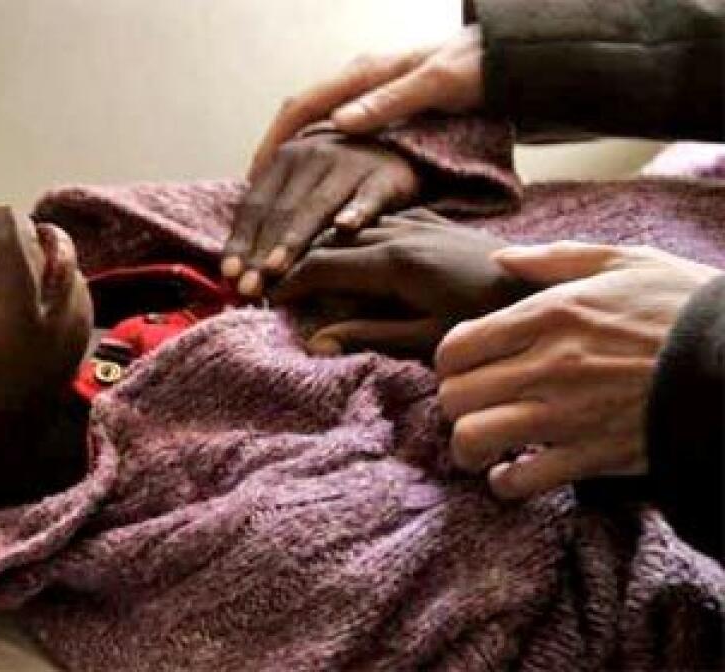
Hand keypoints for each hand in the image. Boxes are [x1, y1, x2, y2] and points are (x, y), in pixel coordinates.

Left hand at [224, 133, 421, 297]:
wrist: (392, 151)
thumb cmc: (336, 184)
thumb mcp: (300, 192)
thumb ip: (270, 222)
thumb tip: (233, 271)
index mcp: (284, 160)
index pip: (255, 206)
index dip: (241, 241)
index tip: (230, 274)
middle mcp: (313, 156)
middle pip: (282, 211)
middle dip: (262, 252)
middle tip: (249, 287)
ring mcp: (350, 163)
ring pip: (317, 206)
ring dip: (294, 240)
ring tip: (277, 270)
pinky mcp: (385, 175)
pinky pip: (368, 196)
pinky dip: (356, 211)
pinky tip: (344, 229)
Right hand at [249, 25, 483, 178]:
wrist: (507, 58)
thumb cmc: (475, 69)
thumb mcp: (436, 84)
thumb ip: (388, 103)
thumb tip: (338, 123)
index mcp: (364, 74)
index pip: (301, 107)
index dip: (273, 141)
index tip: (256, 174)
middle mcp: (358, 81)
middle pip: (298, 116)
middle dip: (272, 151)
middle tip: (255, 192)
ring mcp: (367, 92)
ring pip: (312, 125)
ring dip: (290, 156)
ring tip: (275, 192)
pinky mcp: (379, 105)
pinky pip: (332, 130)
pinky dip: (313, 154)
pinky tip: (312, 179)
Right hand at [269, 209, 525, 356]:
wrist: (547, 292)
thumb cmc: (490, 325)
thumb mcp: (427, 341)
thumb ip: (369, 336)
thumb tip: (316, 342)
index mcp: (395, 264)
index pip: (322, 266)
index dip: (288, 282)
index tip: (265, 298)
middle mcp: (402, 234)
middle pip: (331, 242)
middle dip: (298, 263)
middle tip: (273, 285)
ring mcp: (420, 224)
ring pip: (354, 228)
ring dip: (325, 248)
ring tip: (305, 272)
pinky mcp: (437, 223)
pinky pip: (382, 221)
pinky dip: (356, 237)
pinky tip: (354, 255)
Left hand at [436, 242, 721, 498]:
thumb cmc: (688, 308)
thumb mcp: (627, 262)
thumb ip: (556, 259)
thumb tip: (502, 259)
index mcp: (550, 314)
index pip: (456, 346)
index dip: (449, 363)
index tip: (464, 368)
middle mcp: (548, 364)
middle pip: (455, 395)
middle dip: (455, 404)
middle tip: (473, 406)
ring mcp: (567, 414)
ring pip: (474, 438)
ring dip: (469, 447)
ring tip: (484, 445)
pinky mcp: (593, 456)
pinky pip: (523, 481)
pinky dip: (508, 483)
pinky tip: (515, 473)